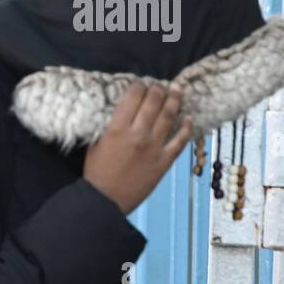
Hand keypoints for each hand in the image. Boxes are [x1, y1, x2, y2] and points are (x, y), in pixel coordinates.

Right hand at [84, 82, 192, 213]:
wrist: (105, 199)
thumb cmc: (97, 172)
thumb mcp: (94, 144)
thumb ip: (108, 126)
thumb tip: (120, 111)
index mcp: (117, 129)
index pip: (133, 97)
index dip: (138, 86)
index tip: (140, 83)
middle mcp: (138, 135)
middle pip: (153, 103)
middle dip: (157, 89)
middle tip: (160, 85)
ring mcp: (154, 148)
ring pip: (169, 117)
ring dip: (174, 100)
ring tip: (177, 90)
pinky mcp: (164, 161)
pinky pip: (180, 140)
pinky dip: (186, 127)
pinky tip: (189, 117)